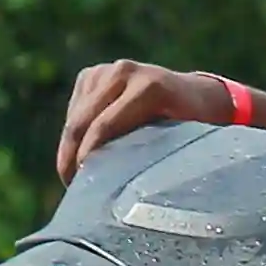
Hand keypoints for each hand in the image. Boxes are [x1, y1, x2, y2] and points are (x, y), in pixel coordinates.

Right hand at [58, 59, 247, 179]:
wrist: (196, 95)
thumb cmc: (197, 127)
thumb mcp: (186, 142)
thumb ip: (161, 159)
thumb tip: (127, 195)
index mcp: (149, 87)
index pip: (103, 127)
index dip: (85, 159)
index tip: (80, 187)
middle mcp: (124, 72)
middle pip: (81, 123)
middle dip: (69, 158)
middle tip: (70, 188)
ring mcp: (106, 70)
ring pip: (73, 119)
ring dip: (68, 149)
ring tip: (73, 179)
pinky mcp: (92, 75)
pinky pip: (73, 111)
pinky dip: (74, 136)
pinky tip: (81, 156)